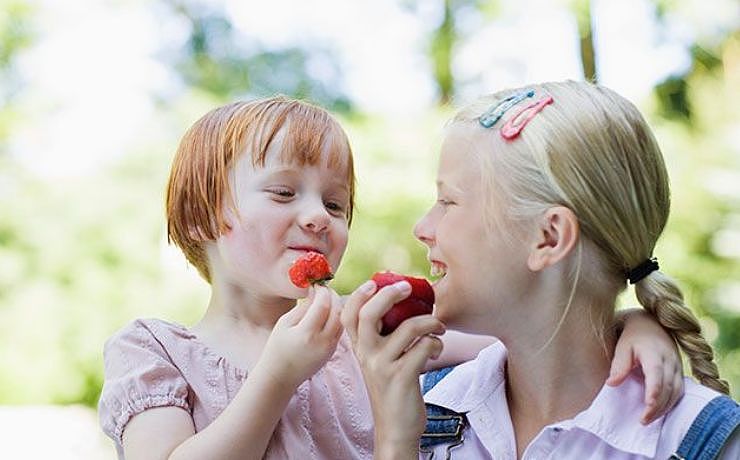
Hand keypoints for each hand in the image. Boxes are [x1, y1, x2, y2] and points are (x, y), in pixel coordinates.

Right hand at [255, 286, 343, 388]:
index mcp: (306, 333)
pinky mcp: (333, 351)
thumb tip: (316, 292)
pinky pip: (340, 329)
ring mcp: (330, 348)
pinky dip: (337, 317)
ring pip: (342, 319)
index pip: (323, 304)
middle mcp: (322, 341)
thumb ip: (303, 307)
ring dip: (338, 305)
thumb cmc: (277, 347)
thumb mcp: (285, 323)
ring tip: (327, 299)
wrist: (280, 376)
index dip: (322, 291)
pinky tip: (329, 312)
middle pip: (337, 310)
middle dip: (333, 296)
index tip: (317, 285)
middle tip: (325, 289)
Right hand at [342, 280, 445, 454]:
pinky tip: (436, 349)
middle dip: (390, 294)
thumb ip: (382, 337)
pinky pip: (424, 346)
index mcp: (360, 348)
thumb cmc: (393, 389)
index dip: (359, 294)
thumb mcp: (379, 361)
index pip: (348, 314)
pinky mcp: (402, 377)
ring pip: (409, 327)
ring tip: (439, 328)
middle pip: (369, 314)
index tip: (375, 281)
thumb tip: (401, 304)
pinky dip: (436, 343)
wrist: (396, 428)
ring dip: (431, 322)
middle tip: (409, 288)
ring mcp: (383, 366)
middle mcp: (367, 355)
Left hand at [607, 308, 683, 423]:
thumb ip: (619, 365)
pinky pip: (680, 391)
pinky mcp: (680, 371)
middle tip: (643, 420)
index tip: (647, 406)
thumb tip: (611, 384)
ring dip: (664, 408)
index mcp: (654, 352)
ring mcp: (677, 366)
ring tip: (649, 419)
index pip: (657, 374)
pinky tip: (660, 411)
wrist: (651, 323)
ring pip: (676, 391)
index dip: (654, 391)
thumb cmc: (633, 335)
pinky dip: (671, 403)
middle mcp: (670, 360)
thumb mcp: (622, 346)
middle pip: (667, 387)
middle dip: (657, 406)